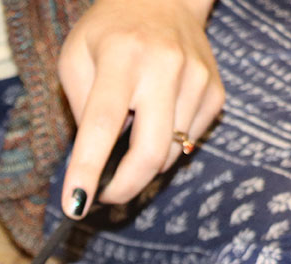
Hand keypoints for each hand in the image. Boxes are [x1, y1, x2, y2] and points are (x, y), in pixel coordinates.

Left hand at [57, 0, 223, 217]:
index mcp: (121, 56)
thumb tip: (93, 160)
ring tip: (129, 137)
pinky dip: (166, 146)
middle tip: (105, 196)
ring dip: (143, 164)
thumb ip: (78, 107)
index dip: (88, 171)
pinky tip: (155, 119)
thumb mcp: (75, 57)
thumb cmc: (109, 31)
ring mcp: (197, 80)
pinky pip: (188, 143)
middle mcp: (165, 67)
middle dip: (124, 188)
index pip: (102, 125)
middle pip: (149, 153)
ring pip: (170, 154)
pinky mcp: (215, 92)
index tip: (75, 206)